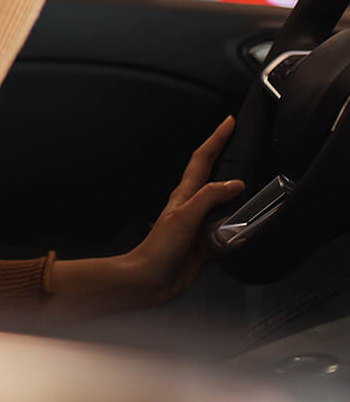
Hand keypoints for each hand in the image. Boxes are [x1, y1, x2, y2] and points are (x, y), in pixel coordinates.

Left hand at [122, 115, 243, 307]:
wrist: (151, 279)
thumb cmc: (160, 247)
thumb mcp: (184, 217)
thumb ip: (209, 199)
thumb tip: (235, 184)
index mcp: (185, 194)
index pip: (203, 159)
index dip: (216, 139)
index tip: (229, 122)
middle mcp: (193, 204)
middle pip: (213, 173)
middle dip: (226, 154)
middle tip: (242, 139)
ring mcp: (200, 222)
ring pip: (222, 197)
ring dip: (235, 184)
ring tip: (251, 170)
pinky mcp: (207, 241)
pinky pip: (227, 223)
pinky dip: (238, 215)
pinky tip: (248, 215)